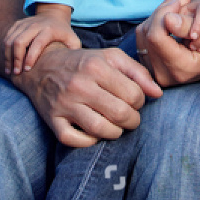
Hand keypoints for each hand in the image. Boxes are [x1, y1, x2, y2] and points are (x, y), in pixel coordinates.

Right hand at [4, 5, 80, 75]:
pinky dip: (6, 50)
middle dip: (16, 58)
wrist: (53, 14)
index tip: (27, 70)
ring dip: (8, 57)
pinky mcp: (17, 24)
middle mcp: (35, 25)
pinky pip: (7, 37)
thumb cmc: (63, 32)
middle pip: (20, 41)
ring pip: (10, 40)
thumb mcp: (73, 39)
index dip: (31, 57)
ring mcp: (24, 23)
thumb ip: (74, 51)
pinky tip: (8, 62)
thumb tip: (75, 67)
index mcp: (48, 30)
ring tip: (10, 71)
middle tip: (16, 73)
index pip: (37, 43)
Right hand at [20, 43, 161, 147]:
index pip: (133, 95)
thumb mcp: (111, 58)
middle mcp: (79, 85)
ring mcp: (64, 104)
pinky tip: (95, 133)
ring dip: (115, 132)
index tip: (135, 100)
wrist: (42, 66)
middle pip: (119, 114)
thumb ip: (138, 72)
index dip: (140, 101)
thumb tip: (157, 94)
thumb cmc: (84, 63)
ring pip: (100, 129)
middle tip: (130, 117)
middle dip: (132, 120)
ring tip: (117, 126)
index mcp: (96, 67)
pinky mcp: (52, 120)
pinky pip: (75, 140)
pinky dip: (89, 141)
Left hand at [134, 0, 199, 87]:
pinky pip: (141, 36)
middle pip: (147, 33)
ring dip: (157, 15)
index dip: (164, 14)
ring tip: (174, 5)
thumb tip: (167, 17)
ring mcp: (152, 69)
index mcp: (178, 68)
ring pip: (142, 33)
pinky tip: (166, 16)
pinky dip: (153, 22)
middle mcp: (161, 73)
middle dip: (162, 11)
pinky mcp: (148, 63)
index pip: (156, 37)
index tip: (179, 1)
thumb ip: (187, 27)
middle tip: (179, 0)